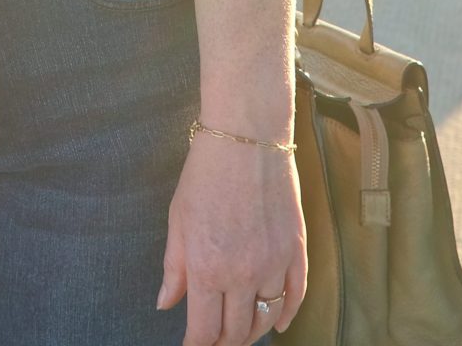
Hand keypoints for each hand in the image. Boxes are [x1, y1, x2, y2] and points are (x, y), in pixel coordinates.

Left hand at [156, 134, 307, 343]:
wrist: (246, 136)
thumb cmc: (205, 173)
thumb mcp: (178, 219)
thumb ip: (173, 268)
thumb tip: (165, 303)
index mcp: (207, 268)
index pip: (204, 330)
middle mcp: (242, 273)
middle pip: (236, 333)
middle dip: (222, 344)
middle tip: (214, 341)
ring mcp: (273, 263)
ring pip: (266, 320)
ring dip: (252, 333)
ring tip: (240, 332)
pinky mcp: (296, 250)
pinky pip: (295, 296)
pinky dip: (287, 316)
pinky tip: (277, 324)